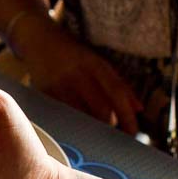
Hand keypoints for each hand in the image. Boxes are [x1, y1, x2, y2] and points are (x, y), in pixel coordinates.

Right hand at [17, 22, 141, 134]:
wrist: (39, 40)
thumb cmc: (73, 54)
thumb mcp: (98, 63)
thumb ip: (118, 84)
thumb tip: (138, 109)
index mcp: (95, 64)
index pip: (117, 93)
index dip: (127, 115)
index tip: (133, 133)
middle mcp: (78, 74)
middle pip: (100, 109)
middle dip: (109, 127)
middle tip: (113, 137)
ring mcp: (59, 85)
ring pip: (81, 117)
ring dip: (91, 128)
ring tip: (94, 133)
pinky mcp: (44, 95)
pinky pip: (63, 117)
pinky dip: (73, 125)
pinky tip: (76, 127)